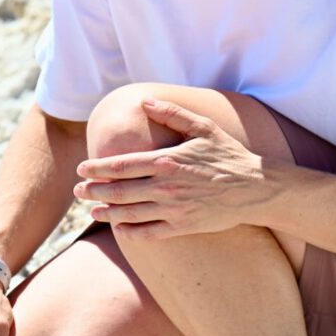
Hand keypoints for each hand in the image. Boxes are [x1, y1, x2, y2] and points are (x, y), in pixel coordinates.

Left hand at [74, 98, 270, 238]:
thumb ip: (172, 114)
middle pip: (119, 192)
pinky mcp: (183, 226)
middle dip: (94, 192)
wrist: (256, 188)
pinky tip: (120, 229)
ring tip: (92, 211)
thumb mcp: (203, 127)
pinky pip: (150, 233)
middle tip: (78, 192)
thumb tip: (145, 102)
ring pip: (130, 214)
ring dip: (107, 213)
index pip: (121, 166)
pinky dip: (131, 232)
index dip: (97, 169)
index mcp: (167, 161)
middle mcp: (166, 187)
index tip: (82, 170)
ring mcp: (174, 209)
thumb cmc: (228, 155)